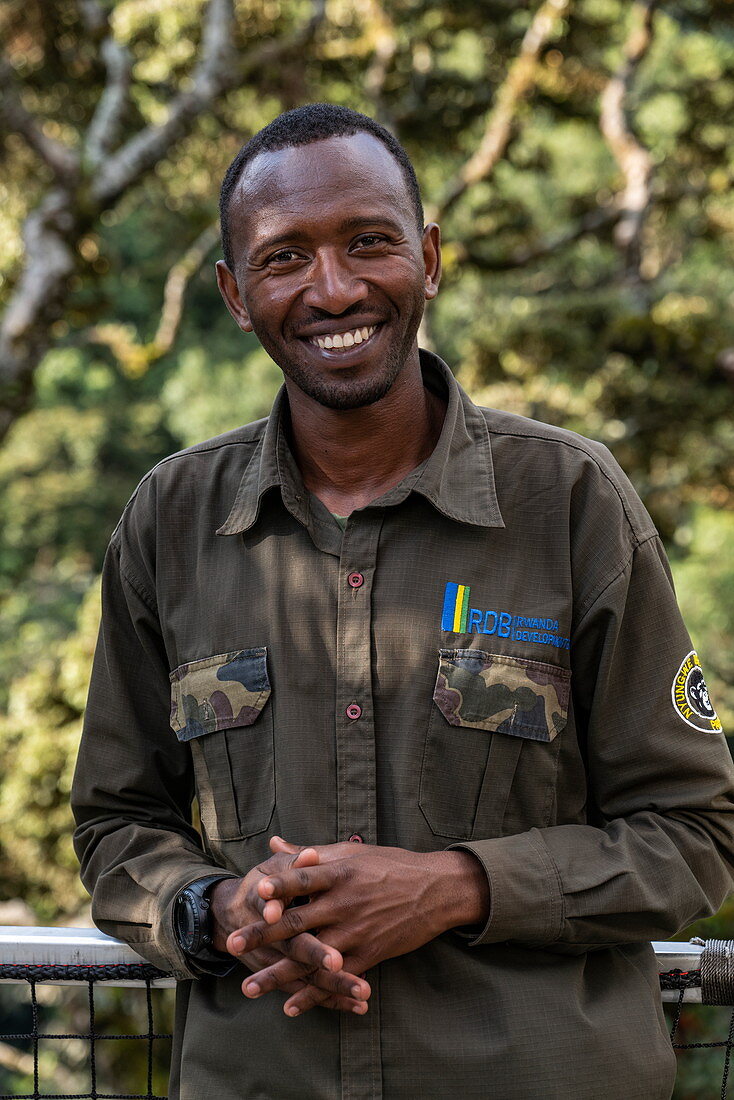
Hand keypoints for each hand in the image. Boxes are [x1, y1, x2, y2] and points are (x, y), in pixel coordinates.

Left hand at [229, 837, 488, 1016]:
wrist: (436, 890)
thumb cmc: (391, 865)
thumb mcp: (352, 853)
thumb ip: (310, 853)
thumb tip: (274, 844)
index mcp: (340, 872)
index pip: (303, 877)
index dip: (280, 884)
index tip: (254, 891)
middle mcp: (344, 902)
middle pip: (297, 920)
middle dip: (263, 935)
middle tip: (232, 945)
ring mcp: (356, 931)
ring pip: (311, 956)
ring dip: (280, 974)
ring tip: (250, 988)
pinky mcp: (369, 954)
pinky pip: (336, 978)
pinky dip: (314, 993)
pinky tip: (291, 1006)